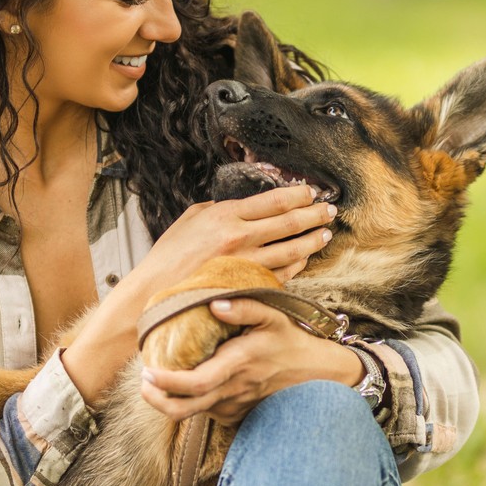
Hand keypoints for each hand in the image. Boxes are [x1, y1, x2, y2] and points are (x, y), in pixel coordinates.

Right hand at [130, 184, 336, 294]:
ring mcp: (246, 265)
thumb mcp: (191, 219)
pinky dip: (296, 266)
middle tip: (329, 210)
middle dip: (314, 215)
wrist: (156, 292)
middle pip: (289, 222)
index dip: (298, 195)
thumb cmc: (169, 255)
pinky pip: (281, 274)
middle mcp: (239, 238)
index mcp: (226, 216)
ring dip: (312, 241)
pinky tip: (304, 259)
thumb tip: (240, 206)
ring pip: (291, 250)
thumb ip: (219, 209)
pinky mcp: (247, 286)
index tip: (311, 192)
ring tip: (325, 235)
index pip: (273, 201)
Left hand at [140, 298, 363, 424]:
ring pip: (194, 413)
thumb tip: (214, 302)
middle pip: (185, 409)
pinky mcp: (238, 415)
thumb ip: (244, 306)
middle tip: (143, 383)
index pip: (195, 383)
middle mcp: (234, 390)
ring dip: (172, 401)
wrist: (318, 373)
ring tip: (160, 382)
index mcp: (239, 364)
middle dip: (156, 400)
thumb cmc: (291, 340)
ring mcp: (236, 406)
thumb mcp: (273, 315)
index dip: (166, 383)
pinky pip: (208, 413)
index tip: (147, 372)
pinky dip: (194, 402)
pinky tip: (189, 386)